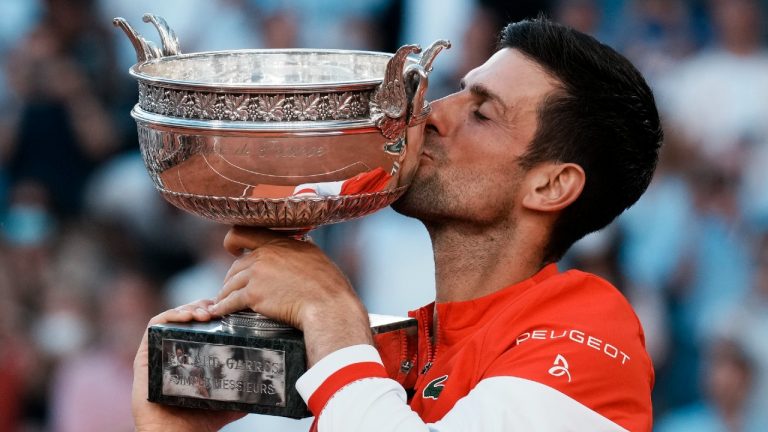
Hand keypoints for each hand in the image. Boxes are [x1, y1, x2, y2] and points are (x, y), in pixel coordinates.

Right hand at [132, 299, 244, 431]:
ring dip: (189, 308)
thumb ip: (242, 390)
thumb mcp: (226, 400)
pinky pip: (153, 327)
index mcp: (191, 356)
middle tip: (218, 308)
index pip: (202, 325)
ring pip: (171, 317)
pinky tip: (187, 317)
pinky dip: (170, 315)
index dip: (214, 312)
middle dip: (203, 307)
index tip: (229, 309)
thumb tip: (264, 382)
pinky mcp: (144, 356)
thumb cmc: (197, 421)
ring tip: (206, 312)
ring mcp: (158, 352)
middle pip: (187, 316)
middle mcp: (173, 351)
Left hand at [210, 226, 372, 365]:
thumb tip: (300, 244)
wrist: (328, 305)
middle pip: (236, 265)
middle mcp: (264, 255)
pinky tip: (218, 312)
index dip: (233, 241)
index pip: (244, 232)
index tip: (232, 249)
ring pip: (231, 283)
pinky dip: (222, 307)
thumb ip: (299, 248)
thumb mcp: (314, 255)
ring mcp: (257, 275)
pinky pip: (230, 301)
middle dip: (232, 278)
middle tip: (232, 288)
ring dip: (225, 294)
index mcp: (279, 243)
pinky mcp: (253, 295)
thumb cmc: (328, 284)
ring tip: (223, 302)